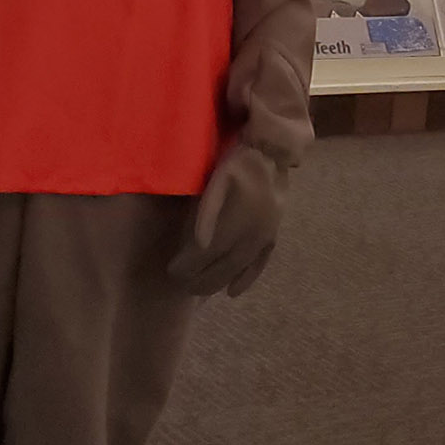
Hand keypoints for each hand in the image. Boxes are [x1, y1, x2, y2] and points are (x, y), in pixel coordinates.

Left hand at [168, 143, 288, 299]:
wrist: (272, 153)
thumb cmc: (239, 164)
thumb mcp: (218, 181)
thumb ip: (208, 212)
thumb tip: (200, 244)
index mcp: (236, 224)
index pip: (207, 254)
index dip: (189, 265)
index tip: (172, 271)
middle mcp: (251, 237)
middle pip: (222, 266)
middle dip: (200, 279)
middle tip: (182, 285)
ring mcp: (263, 239)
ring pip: (239, 268)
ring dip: (218, 282)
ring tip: (199, 291)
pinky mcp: (272, 236)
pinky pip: (259, 264)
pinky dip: (246, 279)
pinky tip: (233, 292)